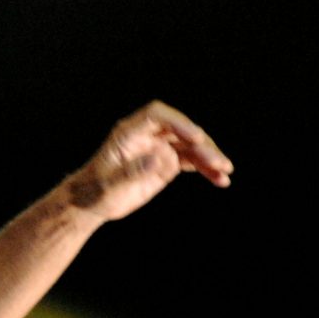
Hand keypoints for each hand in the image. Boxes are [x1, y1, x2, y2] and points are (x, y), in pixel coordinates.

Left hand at [68, 100, 233, 220]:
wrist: (93, 202)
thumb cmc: (95, 190)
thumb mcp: (110, 184)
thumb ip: (133, 171)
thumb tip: (160, 157)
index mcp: (129, 133)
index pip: (156, 115)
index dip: (178, 122)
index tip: (195, 137)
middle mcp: (148, 136)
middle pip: (181, 130)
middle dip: (202, 145)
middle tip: (218, 162)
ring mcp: (160, 148)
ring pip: (191, 147)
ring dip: (210, 158)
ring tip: (225, 172)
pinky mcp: (168, 162)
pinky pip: (192, 162)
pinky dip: (206, 170)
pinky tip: (221, 180)